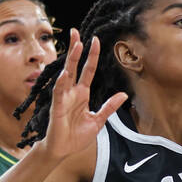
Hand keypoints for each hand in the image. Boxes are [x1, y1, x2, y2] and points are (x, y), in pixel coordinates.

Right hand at [40, 28, 127, 159]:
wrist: (62, 150)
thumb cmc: (76, 135)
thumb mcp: (98, 120)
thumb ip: (109, 107)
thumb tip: (124, 95)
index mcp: (82, 94)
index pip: (88, 70)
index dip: (91, 55)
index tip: (95, 40)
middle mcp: (72, 92)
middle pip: (74, 66)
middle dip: (75, 48)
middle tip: (76, 31)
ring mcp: (64, 98)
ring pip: (67, 75)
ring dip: (70, 60)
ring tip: (75, 46)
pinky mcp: (57, 108)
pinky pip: (59, 93)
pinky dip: (61, 83)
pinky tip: (64, 74)